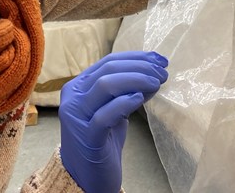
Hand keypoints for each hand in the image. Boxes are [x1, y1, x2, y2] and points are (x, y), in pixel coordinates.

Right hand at [58, 50, 168, 192]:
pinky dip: (124, 103)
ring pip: (105, 86)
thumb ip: (126, 91)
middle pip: (108, 70)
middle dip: (140, 67)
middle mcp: (73, 97)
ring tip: (157, 83)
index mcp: (78, 86)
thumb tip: (153, 72)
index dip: (136, 58)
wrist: (86, 177)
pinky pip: (105, 115)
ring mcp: (76, 116)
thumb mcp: (114, 110)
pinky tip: (140, 98)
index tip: (160, 60)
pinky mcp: (86, 137)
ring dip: (136, 80)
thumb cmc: (101, 141)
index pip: (108, 62)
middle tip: (162, 72)